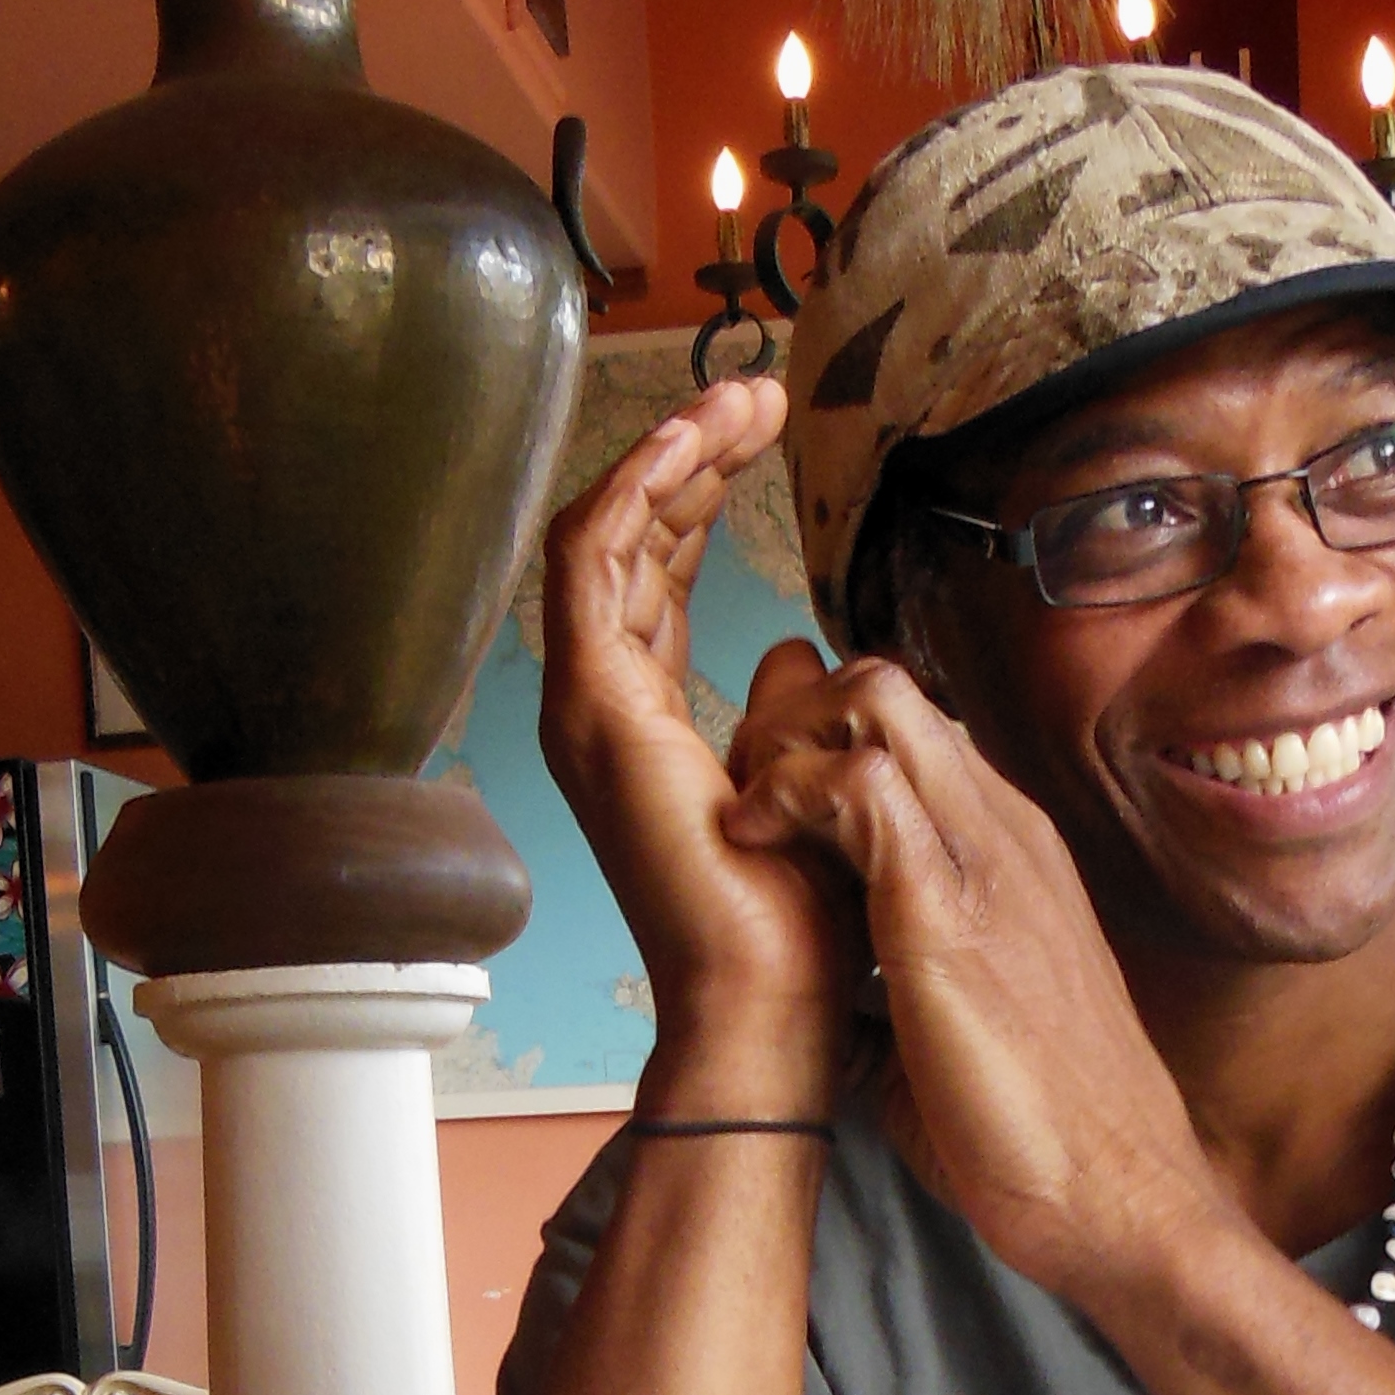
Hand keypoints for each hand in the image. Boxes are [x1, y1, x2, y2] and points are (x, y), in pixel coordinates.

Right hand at [538, 378, 851, 1097]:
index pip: (656, 567)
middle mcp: (602, 704)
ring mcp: (588, 706)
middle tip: (757, 393)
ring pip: (602, 533)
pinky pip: (592, 566)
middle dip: (686, 453)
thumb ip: (785, 704)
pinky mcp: (597, 711)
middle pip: (624, 537)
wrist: (771, 1002)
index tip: (768, 424)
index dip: (701, 487)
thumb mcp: (805, 773)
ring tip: (735, 400)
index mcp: (647, 716)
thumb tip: (793, 648)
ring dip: (665, 455)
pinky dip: (634, 493)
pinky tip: (690, 443)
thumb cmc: (797, 917)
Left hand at [720, 651, 1226, 1303]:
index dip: (821, 753)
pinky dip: (786, 793)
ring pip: (874, 701)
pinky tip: (752, 846)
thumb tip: (834, 1015)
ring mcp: (984, 856)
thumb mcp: (952, 1038)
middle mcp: (1003, 833)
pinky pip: (857, 782)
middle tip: (745, 802)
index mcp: (1010, 858)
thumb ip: (893, 998)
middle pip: (887, 691)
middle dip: (792, 720)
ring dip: (784, 742)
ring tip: (746, 820)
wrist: (1117, 1195)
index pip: (910, 739)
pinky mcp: (948, 904)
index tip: (771, 818)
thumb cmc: (1043, 1136)